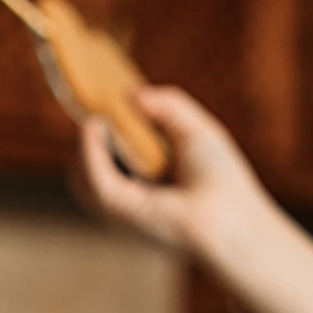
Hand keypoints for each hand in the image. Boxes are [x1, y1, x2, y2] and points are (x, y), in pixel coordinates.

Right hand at [71, 86, 283, 265]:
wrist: (231, 218)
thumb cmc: (222, 180)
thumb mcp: (195, 129)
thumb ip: (167, 106)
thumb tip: (131, 94)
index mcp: (150, 180)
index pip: (115, 152)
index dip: (108, 125)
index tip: (106, 96)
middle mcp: (130, 195)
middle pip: (92, 162)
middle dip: (89, 132)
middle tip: (92, 100)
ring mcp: (118, 206)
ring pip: (81, 172)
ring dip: (83, 139)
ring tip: (93, 111)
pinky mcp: (115, 210)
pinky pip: (91, 175)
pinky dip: (87, 149)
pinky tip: (93, 124)